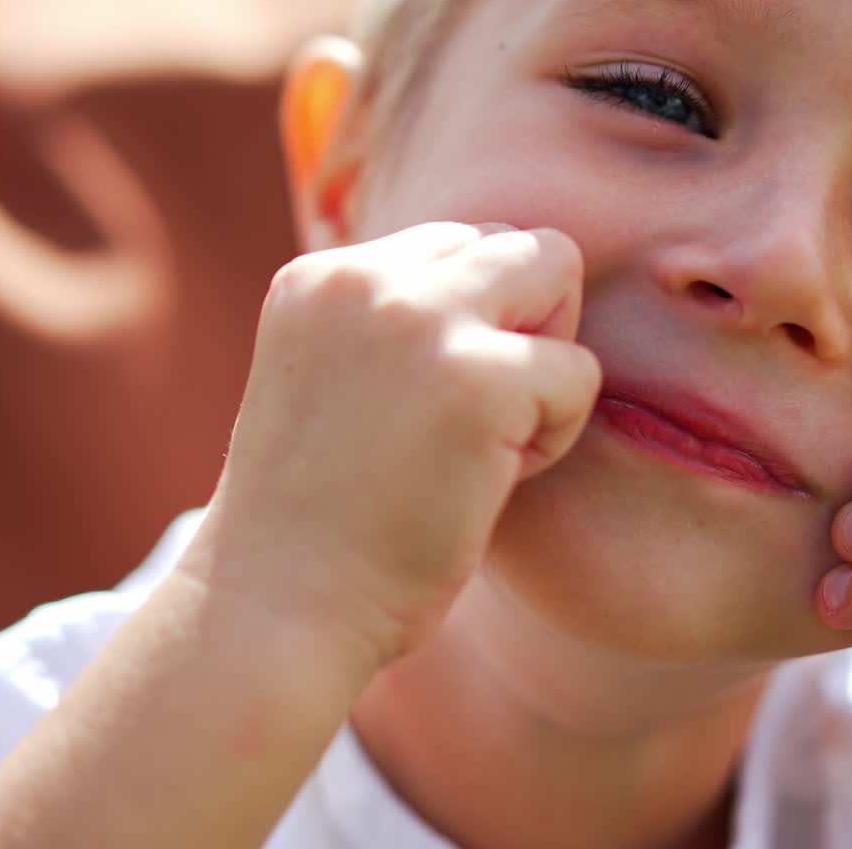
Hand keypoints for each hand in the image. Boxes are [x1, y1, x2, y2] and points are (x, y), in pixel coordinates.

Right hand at [197, 222, 601, 675]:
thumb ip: (390, 322)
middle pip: (513, 239)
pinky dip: (556, 433)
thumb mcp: (328, 380)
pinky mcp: (474, 380)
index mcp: (319, 277)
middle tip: (480, 412)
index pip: (452, 243)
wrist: (273, 612)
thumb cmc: (316, 518)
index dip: (470, 321)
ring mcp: (416, 322)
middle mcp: (362, 278)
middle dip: (525, 319)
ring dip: (544, 363)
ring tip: (486, 442)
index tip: (428, 400)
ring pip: (556, 271)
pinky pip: (578, 371)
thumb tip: (507, 291)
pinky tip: (491, 480)